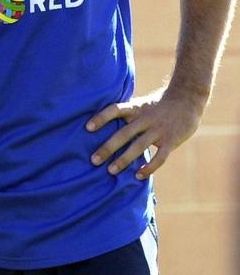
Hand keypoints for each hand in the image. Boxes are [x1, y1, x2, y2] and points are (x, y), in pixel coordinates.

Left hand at [86, 85, 206, 178]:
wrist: (187, 98)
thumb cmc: (158, 103)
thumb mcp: (141, 104)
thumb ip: (126, 115)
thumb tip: (104, 125)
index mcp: (136, 107)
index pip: (115, 109)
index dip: (101, 118)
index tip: (87, 128)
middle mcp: (146, 118)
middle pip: (124, 133)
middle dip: (107, 147)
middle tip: (93, 160)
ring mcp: (159, 130)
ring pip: (139, 147)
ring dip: (124, 160)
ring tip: (110, 171)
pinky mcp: (171, 141)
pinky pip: (160, 157)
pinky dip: (149, 167)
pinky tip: (138, 176)